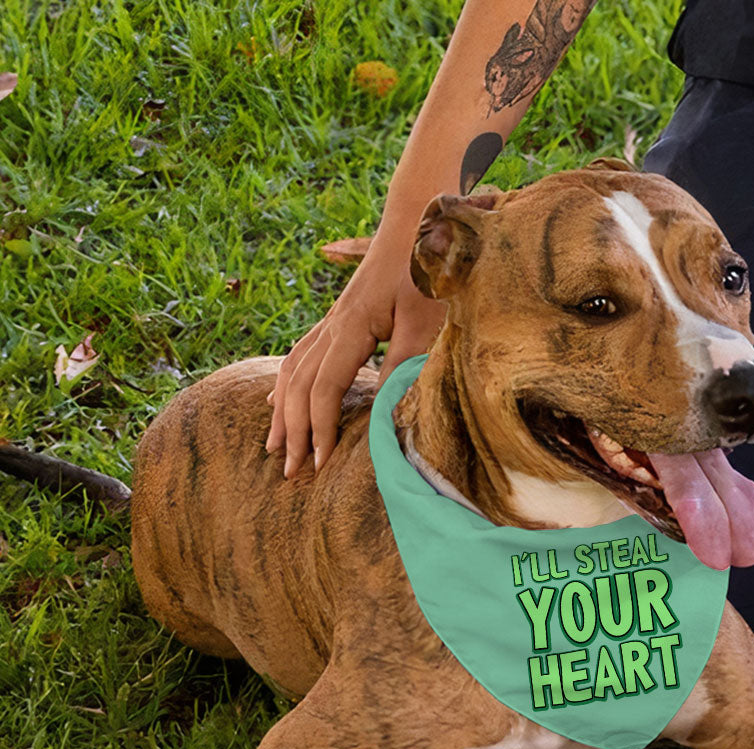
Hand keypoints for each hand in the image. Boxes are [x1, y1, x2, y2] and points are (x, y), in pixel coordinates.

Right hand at [266, 245, 445, 476]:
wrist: (419, 221)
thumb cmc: (428, 269)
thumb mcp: (425, 321)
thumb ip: (405, 366)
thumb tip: (387, 415)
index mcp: (350, 327)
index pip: (324, 389)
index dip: (321, 429)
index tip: (322, 465)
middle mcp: (332, 325)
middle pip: (299, 385)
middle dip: (293, 430)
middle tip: (291, 471)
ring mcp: (332, 320)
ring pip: (292, 370)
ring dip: (283, 411)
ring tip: (275, 446)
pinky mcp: (340, 318)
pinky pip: (300, 355)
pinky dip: (287, 383)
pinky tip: (279, 399)